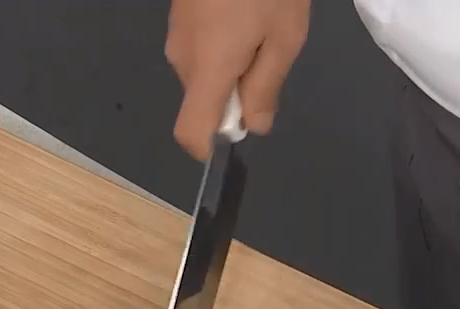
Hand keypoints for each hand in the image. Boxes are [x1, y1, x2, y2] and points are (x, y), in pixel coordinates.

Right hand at [165, 0, 309, 158]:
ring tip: (260, 23)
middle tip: (269, 52)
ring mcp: (175, 32)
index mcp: (206, 71)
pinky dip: (220, 43)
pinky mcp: (178, 13)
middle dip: (234, 95)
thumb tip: (255, 126)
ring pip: (202, 72)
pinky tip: (244, 10)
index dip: (211, 145)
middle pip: (202, 100)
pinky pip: (198, 47)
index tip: (242, 127)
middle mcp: (181, 58)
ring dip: (231, 65)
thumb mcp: (284, 35)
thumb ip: (266, 86)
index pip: (190, 132)